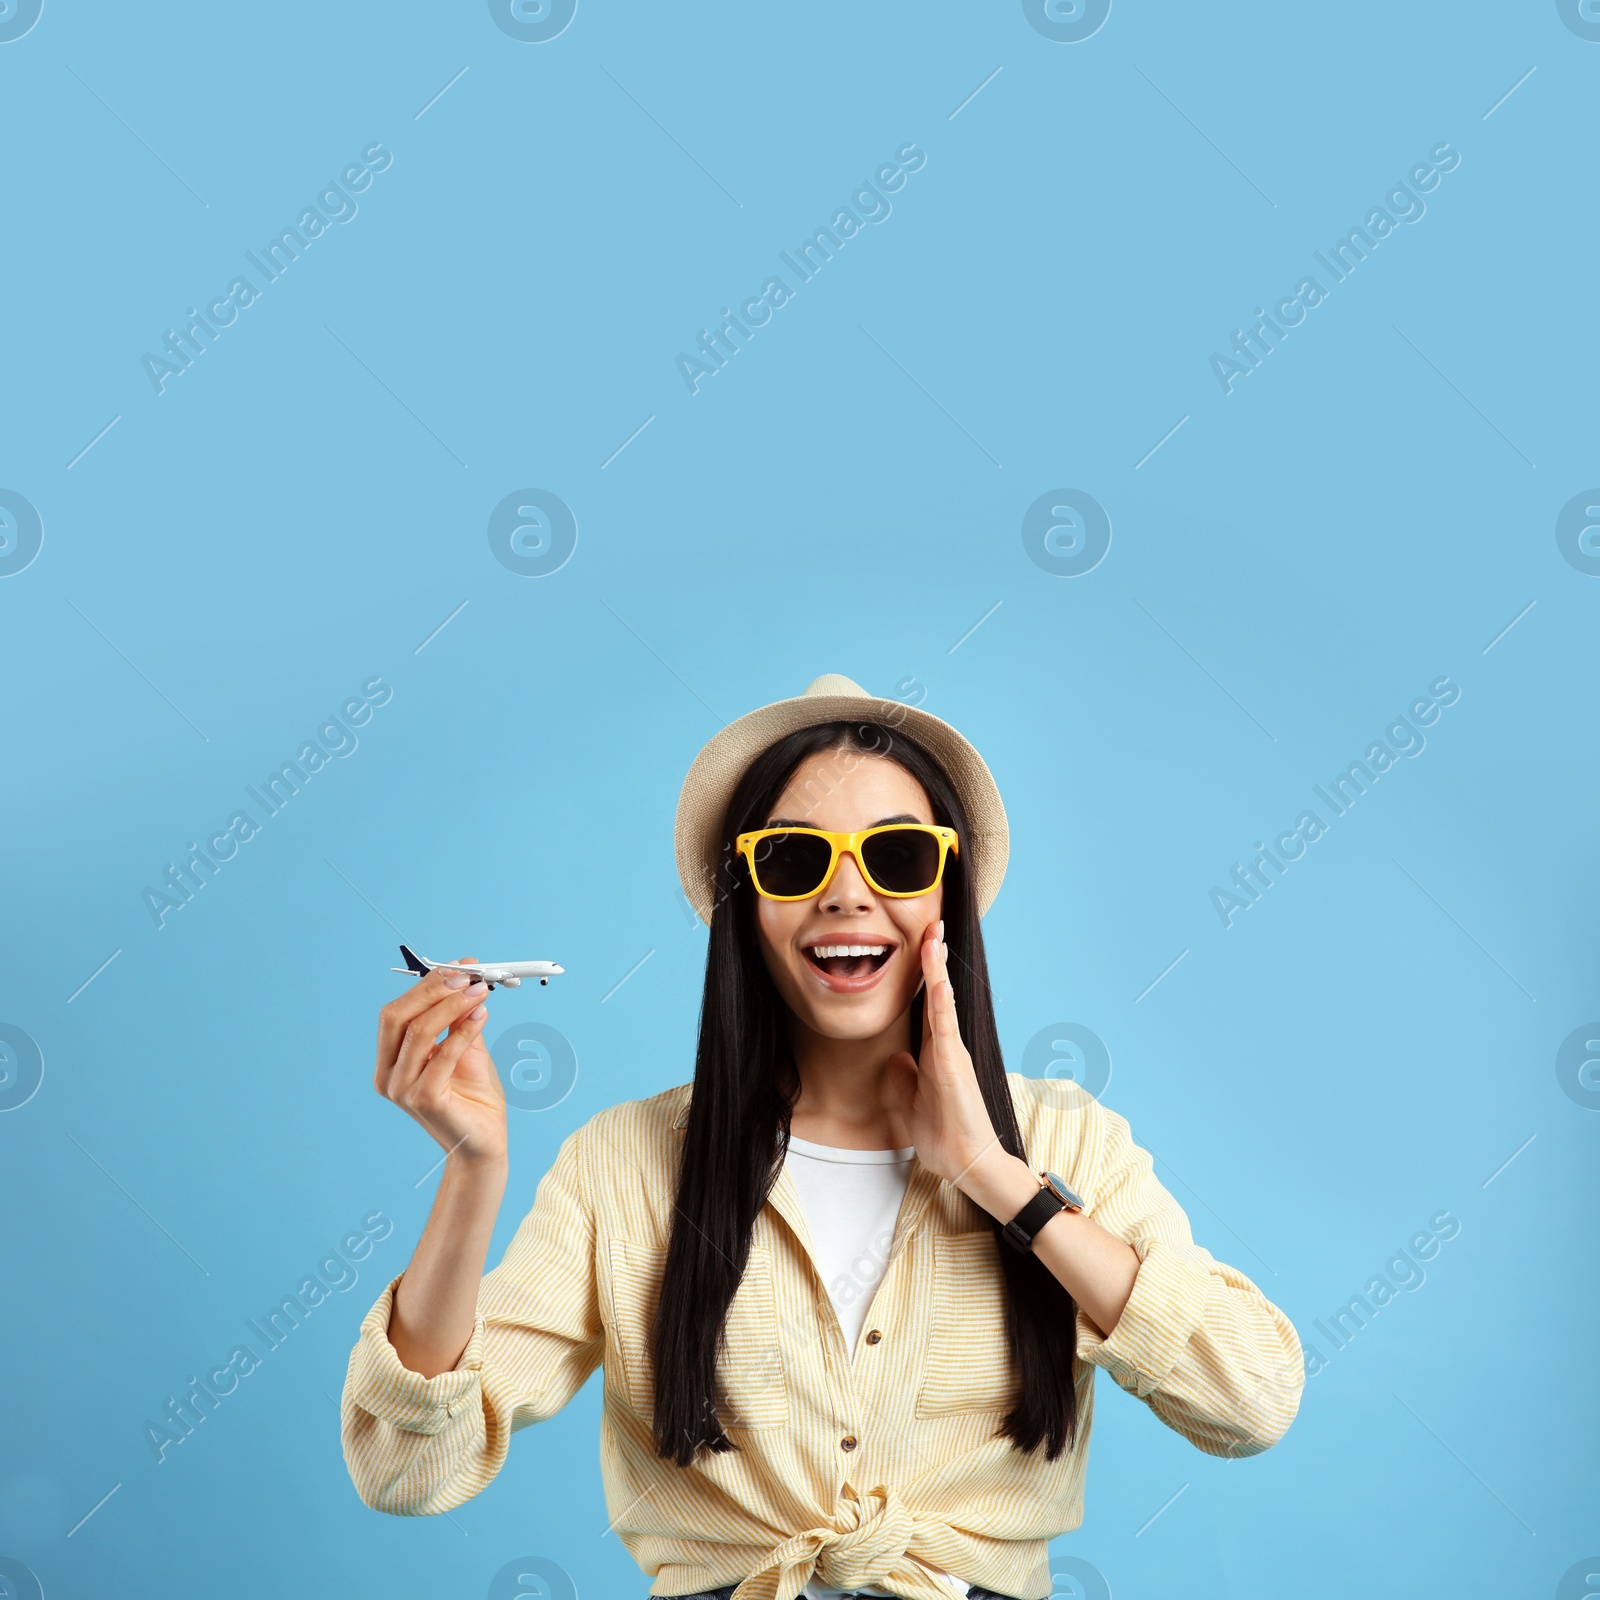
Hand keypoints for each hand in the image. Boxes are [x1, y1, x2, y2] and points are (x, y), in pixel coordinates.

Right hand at [374, 960, 506, 1165]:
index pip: (396, 1012)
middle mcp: (388, 1076)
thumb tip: (463, 979)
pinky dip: (462, 1031)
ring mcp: (402, 1090)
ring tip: (480, 991)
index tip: (460, 966)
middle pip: (397, 1017)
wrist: (484, 1144)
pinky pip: (442, 1055)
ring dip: (452, 1005)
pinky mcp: (424, 1100)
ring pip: (419, 1032)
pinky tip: (482, 1016)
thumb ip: (459, 1019)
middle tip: (468, 975)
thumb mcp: (466, 1049)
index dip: (426, 984)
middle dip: (433, 990)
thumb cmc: (473, 1099)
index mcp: (389, 1062)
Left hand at [882, 920, 1004, 1186]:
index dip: (922, 977)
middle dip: (932, 958)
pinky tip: (938, 977)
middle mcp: (944, 1045)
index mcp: (933, 1052)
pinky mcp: (953, 1062)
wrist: (965, 1160)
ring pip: (941, 1000)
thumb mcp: (911, 1099)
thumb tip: (896, 1058)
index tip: (919, 945)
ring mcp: (950, 1051)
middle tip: (931, 924)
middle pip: (935, 993)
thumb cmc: (942, 1133)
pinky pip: (944, 1024)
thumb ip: (904, 1076)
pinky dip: (940, 999)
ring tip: (933, 936)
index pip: (926, 1004)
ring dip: (937, 968)